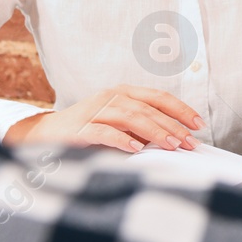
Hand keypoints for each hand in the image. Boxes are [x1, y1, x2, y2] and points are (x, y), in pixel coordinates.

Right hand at [3, 85, 201, 151]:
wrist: (42, 135)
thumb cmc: (88, 131)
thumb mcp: (119, 125)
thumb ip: (142, 128)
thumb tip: (177, 140)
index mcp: (124, 93)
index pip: (159, 98)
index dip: (181, 110)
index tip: (199, 125)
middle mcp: (111, 97)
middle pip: (149, 109)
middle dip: (173, 126)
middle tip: (190, 142)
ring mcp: (94, 110)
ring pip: (131, 117)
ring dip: (154, 131)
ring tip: (172, 145)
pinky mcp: (78, 128)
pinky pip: (104, 132)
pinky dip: (121, 140)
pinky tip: (136, 149)